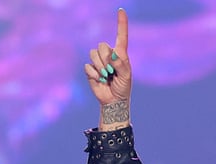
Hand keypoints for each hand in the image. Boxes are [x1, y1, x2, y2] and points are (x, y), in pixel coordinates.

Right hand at [85, 9, 130, 128]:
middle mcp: (109, 54)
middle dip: (106, 59)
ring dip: (101, 67)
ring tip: (107, 76)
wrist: (113, 101)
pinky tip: (100, 80)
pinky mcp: (91, 69)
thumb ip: (121, 65)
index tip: (121, 10)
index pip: (121, 35)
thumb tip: (112, 55)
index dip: (121, 23)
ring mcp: (98, 61)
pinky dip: (95, 75)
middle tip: (112, 72)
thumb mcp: (126, 76)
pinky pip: (89, 66)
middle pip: (102, 45)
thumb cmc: (123, 87)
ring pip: (93, 54)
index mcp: (120, 54)